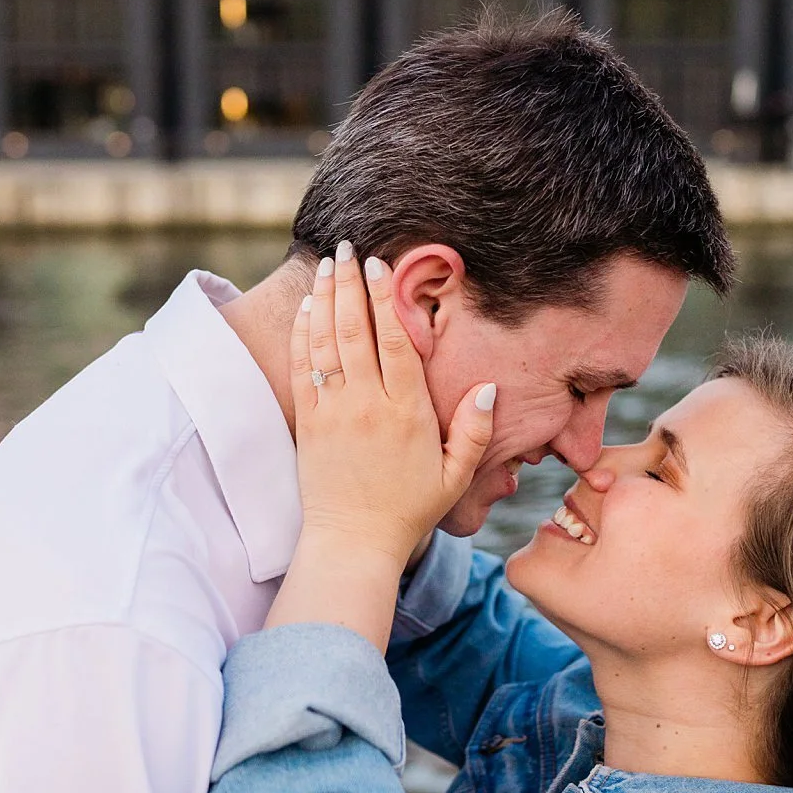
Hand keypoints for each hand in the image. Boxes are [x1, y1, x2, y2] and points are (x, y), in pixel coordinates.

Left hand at [288, 241, 494, 569]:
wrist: (353, 542)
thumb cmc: (408, 511)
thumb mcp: (456, 476)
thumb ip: (476, 431)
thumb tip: (490, 387)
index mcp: (407, 412)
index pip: (394, 342)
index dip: (385, 299)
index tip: (378, 266)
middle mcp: (367, 405)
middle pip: (355, 330)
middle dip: (349, 284)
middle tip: (346, 249)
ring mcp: (333, 412)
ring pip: (325, 342)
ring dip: (324, 299)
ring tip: (325, 266)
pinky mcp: (309, 425)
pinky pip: (302, 368)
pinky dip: (302, 334)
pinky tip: (305, 309)